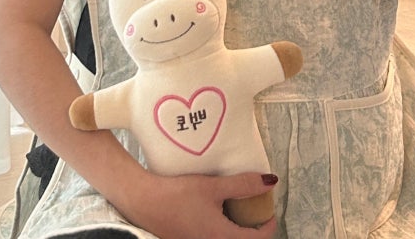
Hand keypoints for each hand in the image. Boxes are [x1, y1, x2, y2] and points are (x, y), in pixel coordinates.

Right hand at [124, 171, 278, 238]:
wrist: (144, 202)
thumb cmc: (177, 194)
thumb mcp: (213, 186)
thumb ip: (242, 184)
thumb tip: (269, 181)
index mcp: (222, 237)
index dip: (268, 227)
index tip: (271, 212)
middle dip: (253, 230)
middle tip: (255, 210)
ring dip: (237, 230)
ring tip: (238, 209)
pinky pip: (214, 238)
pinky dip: (223, 229)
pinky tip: (217, 212)